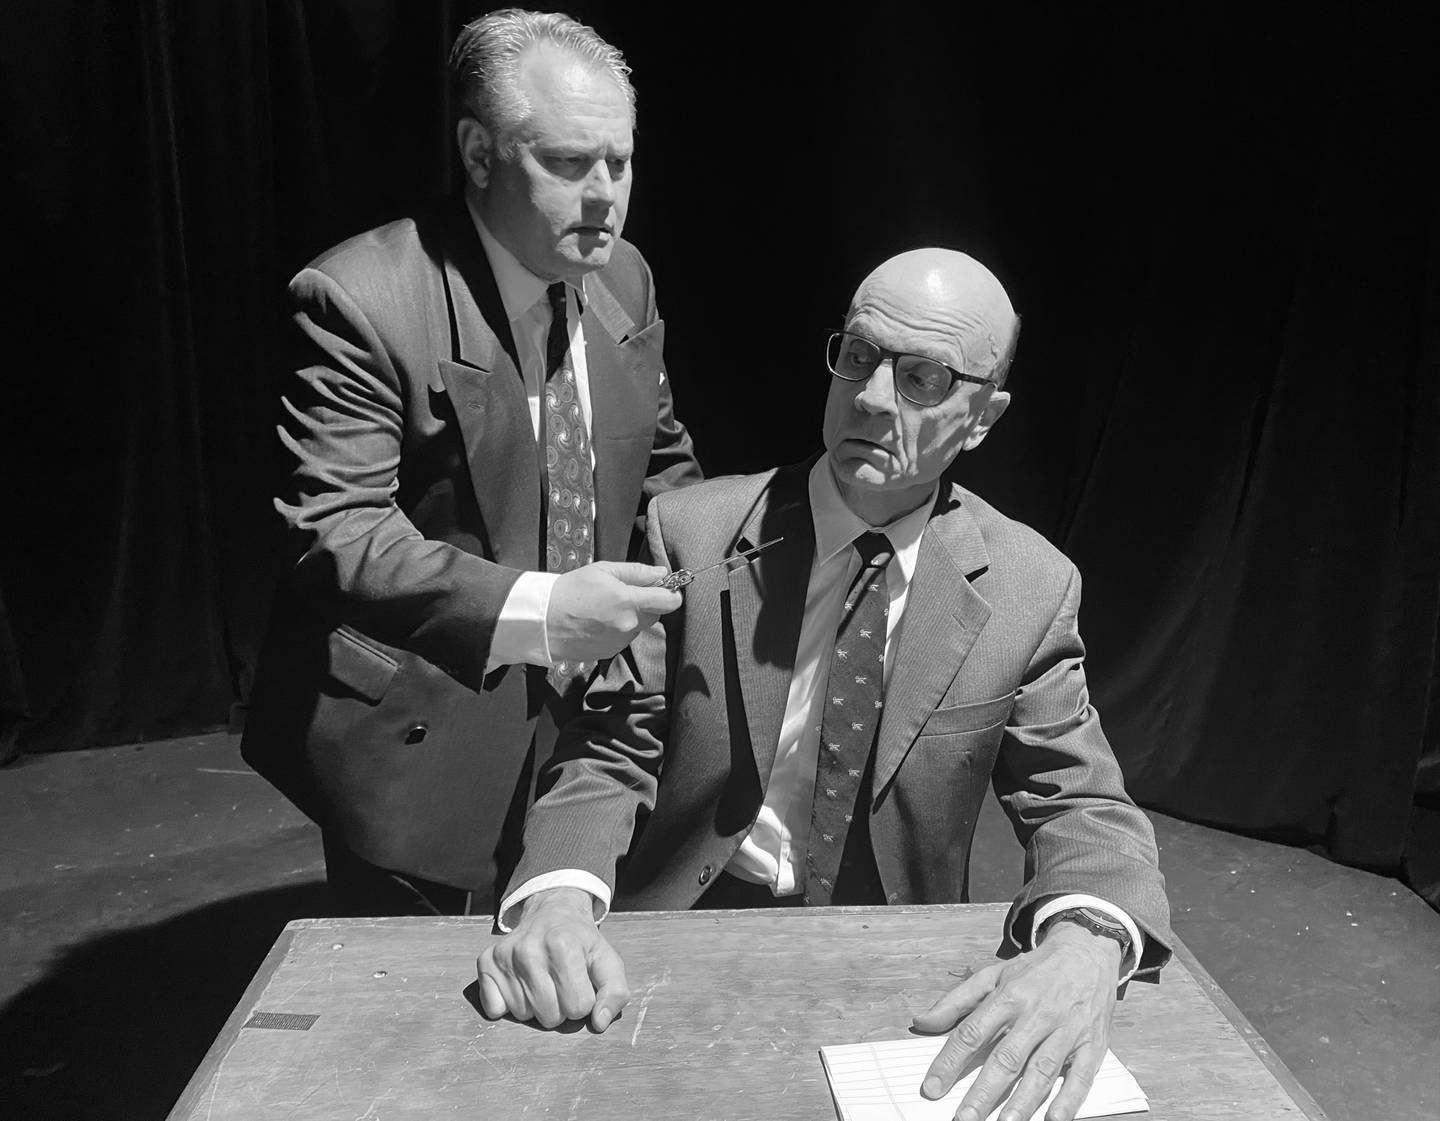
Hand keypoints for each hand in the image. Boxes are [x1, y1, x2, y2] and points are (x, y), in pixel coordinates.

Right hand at [476, 887, 629, 1031]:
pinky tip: (520, 983)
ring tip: (542, 980)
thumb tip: (599, 1023)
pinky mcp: (485, 962)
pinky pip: (495, 1009)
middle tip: (560, 982)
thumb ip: (614, 992)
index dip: (584, 1000)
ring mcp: (504, 956)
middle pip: (550, 1016)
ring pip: (523, 1016)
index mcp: (563, 946)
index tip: (580, 981)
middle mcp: (529, 950)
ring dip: (536, 1005)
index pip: (579, 1008)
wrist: (552, 912)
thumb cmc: (581, 943)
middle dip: (560, 1006)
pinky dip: (507, 1004)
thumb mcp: (607, 961)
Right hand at [546, 562, 681, 663]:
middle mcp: (628, 625)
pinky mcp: (609, 653)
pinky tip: (598, 622)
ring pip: (638, 627)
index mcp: (628, 601)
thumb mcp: (602, 570)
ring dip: (631, 617)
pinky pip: (623, 638)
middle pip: (655, 614)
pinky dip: (617, 630)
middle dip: (647, 603)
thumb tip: (662, 572)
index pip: (669, 601)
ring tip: (605, 609)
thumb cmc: (571, 590)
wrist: (542, 621)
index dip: (671, 593)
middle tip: (624, 593)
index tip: (666, 587)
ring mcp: (619, 641)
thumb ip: (636, 572)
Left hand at [912, 924, 1121, 1120]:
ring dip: (1022, 1103)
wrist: (1087, 952)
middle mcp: (1037, 1014)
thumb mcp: (993, 974)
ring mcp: (1067, 1030)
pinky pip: (1081, 1077)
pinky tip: (1052, 1120)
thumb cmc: (1035, 969)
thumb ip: (956, 1001)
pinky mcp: (1092, 1045)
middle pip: (1006, 1058)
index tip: (932, 1088)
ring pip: (1041, 1071)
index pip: (973, 1032)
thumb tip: (921, 1022)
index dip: (950, 1062)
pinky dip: (1068, 1101)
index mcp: (1009, 995)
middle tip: (963, 1119)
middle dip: (983, 1092)